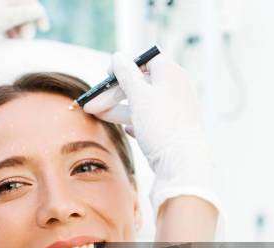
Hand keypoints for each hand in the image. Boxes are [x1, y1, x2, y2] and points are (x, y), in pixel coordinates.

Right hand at [84, 52, 220, 215]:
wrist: (182, 164)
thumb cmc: (162, 125)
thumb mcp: (139, 95)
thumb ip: (126, 74)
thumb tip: (118, 56)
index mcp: (171, 74)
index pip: (146, 60)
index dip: (125, 65)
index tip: (107, 75)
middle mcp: (175, 89)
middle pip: (139, 84)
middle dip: (113, 93)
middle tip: (91, 104)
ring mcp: (174, 111)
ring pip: (141, 104)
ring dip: (118, 108)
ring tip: (98, 116)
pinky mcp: (171, 130)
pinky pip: (149, 121)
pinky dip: (134, 122)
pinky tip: (126, 130)